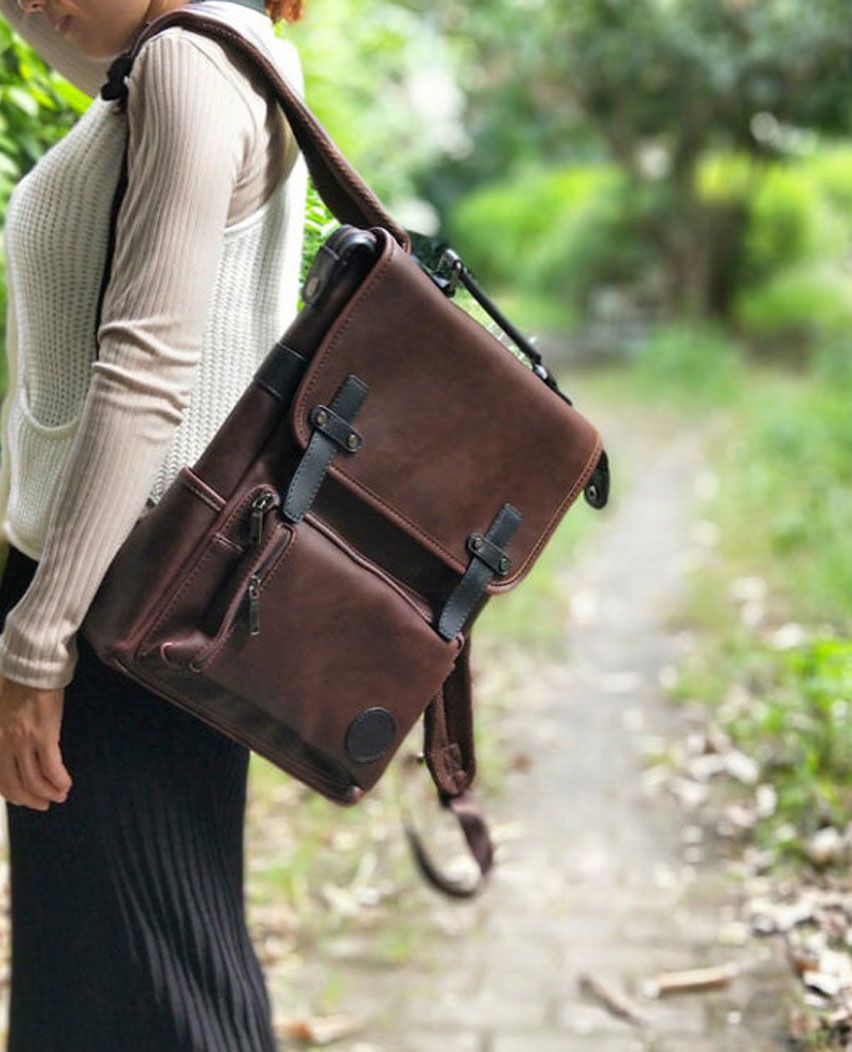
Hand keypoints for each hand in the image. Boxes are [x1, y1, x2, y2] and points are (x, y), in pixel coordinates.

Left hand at [0, 674, 72, 810]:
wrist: (30, 667)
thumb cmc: (15, 683)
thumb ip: (3, 733)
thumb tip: (13, 747)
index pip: (0, 779)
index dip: (14, 795)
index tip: (27, 800)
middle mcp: (3, 746)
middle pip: (15, 785)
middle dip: (31, 799)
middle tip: (44, 804)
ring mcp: (22, 742)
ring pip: (33, 780)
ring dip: (48, 792)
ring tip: (60, 795)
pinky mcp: (43, 736)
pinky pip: (51, 767)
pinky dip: (59, 780)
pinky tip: (66, 784)